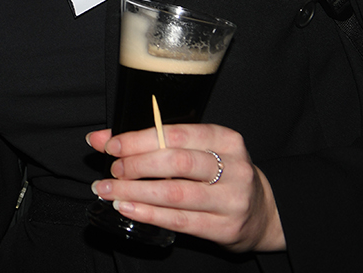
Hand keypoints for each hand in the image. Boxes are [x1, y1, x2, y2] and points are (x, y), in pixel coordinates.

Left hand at [87, 122, 285, 251]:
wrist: (262, 213)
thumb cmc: (220, 175)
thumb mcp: (196, 150)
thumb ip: (151, 141)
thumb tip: (100, 138)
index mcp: (226, 139)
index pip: (176, 134)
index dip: (139, 140)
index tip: (112, 146)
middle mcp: (233, 168)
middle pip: (176, 162)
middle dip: (136, 166)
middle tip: (112, 171)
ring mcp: (232, 200)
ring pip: (175, 194)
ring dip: (135, 192)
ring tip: (109, 192)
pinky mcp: (225, 228)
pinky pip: (180, 221)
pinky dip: (148, 214)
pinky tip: (128, 209)